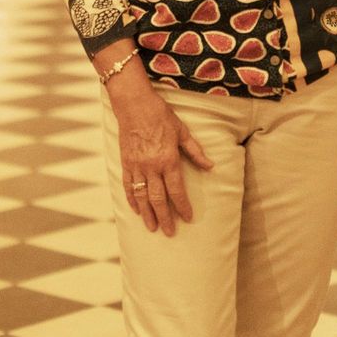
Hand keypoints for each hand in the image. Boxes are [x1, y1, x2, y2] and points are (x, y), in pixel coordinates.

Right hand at [113, 79, 212, 235]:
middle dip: (165, 217)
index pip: (176, 190)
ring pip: (142, 196)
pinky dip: (132, 199)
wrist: (134, 104)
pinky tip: (136, 210)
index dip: (183, 206)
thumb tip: (210, 166)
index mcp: (168, 159)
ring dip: (148, 214)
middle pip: (158, 199)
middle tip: (170, 232)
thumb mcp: (182, 131)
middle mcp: (152, 166)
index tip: (187, 218)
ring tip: (152, 228)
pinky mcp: (126, 163)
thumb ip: (195, 151)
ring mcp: (137, 166)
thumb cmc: (160, 115)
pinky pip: (128, 186)